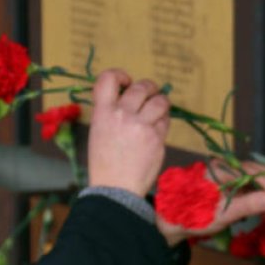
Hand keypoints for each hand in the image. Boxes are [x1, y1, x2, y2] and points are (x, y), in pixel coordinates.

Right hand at [87, 69, 170, 195]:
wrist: (115, 189)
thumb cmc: (105, 164)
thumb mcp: (100, 132)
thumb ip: (112, 113)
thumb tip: (132, 99)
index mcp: (102, 113)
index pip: (108, 79)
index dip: (120, 75)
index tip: (126, 82)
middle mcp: (122, 115)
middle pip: (141, 87)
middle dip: (149, 88)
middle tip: (150, 94)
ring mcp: (141, 126)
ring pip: (159, 101)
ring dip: (161, 102)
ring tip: (158, 109)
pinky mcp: (156, 137)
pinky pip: (165, 121)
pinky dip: (163, 122)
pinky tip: (157, 129)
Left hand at [157, 158, 264, 246]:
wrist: (171, 222)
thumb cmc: (193, 216)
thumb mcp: (222, 214)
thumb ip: (246, 206)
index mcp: (223, 169)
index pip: (256, 173)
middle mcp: (224, 167)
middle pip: (257, 173)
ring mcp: (224, 175)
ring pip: (252, 180)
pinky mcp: (223, 184)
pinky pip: (244, 186)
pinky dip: (255, 197)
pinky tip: (260, 211)